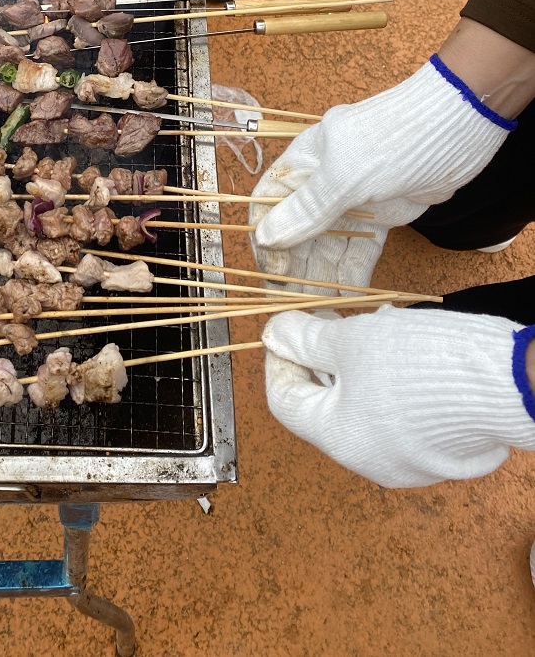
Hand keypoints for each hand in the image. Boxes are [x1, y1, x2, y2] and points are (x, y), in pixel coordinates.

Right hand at [249, 58, 512, 293]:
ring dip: (324, 273)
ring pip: (330, 242)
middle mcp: (323, 181)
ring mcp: (354, 197)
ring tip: (321, 307)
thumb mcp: (346, 175)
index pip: (269, 205)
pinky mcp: (382, 212)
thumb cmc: (396, 139)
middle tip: (297, 303)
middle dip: (296, 266)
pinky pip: (361, 246)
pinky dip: (354, 269)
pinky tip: (349, 295)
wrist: (461, 124)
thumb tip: (265, 237)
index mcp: (304, 162)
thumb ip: (307, 209)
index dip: (267, 240)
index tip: (274, 275)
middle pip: (298, 230)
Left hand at [263, 306, 534, 487]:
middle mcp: (370, 461)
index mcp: (339, 440)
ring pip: (363, 405)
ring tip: (375, 326)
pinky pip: (398, 414)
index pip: (285, 401)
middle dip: (323, 357)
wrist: (507, 384)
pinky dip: (389, 381)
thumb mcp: (351, 340)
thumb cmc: (419, 364)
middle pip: (325, 404)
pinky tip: (404, 348)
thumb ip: (307, 340)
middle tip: (332, 320)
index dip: (280, 359)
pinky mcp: (439, 451)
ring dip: (358, 363)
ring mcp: (408, 461)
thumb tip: (274, 334)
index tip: (288, 327)